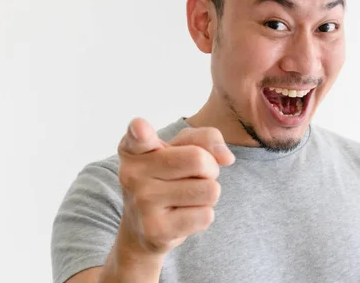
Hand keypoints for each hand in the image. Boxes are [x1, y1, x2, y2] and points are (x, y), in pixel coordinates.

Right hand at [116, 117, 235, 259]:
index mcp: (134, 149)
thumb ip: (206, 138)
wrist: (144, 228)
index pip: (139, 136)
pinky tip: (183, 216)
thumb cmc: (167, 178)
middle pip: (199, 159)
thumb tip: (227, 157)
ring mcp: (142, 203)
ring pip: (210, 190)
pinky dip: (203, 215)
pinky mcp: (156, 230)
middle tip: (193, 177)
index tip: (140, 128)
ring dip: (208, 193)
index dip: (141, 130)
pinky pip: (206, 215)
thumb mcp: (182, 148)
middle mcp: (132, 174)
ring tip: (187, 197)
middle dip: (210, 168)